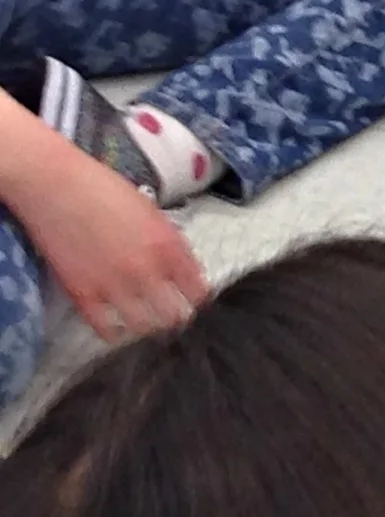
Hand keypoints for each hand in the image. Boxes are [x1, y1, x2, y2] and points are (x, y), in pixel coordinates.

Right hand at [4, 132, 208, 342]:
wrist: (54, 184)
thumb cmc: (103, 188)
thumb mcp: (151, 211)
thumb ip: (170, 242)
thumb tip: (183, 267)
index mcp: (168, 247)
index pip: (198, 291)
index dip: (197, 298)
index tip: (192, 300)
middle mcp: (147, 271)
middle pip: (175, 315)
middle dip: (176, 316)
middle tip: (170, 314)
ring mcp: (114, 285)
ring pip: (145, 326)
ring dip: (147, 326)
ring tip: (145, 321)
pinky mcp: (83, 293)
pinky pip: (105, 327)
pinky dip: (113, 332)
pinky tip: (116, 329)